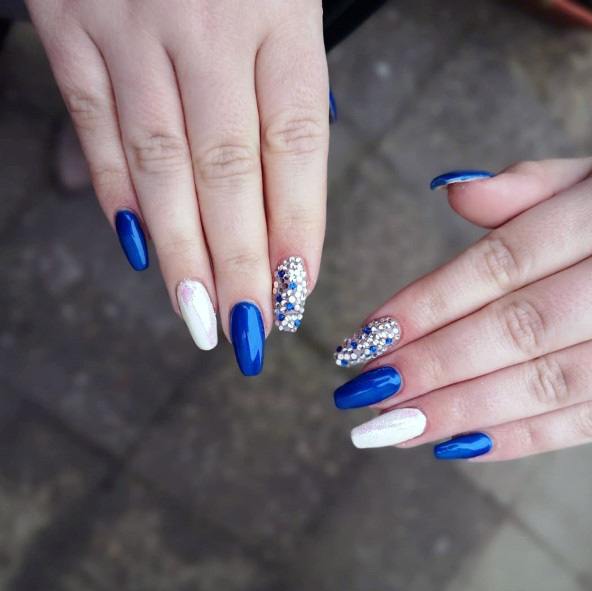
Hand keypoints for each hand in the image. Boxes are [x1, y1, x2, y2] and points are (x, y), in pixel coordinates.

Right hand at [26, 0, 328, 374]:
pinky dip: (114, 191)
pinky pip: (93, 122)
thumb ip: (286, 90)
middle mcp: (209, 28)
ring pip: (160, 164)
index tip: (294, 296)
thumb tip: (279, 201)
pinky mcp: (70, 21)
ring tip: (197, 315)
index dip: (295, 230)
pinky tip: (138, 247)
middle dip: (239, 264)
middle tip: (246, 332)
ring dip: (180, 251)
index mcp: (282, 17)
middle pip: (228, 173)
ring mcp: (131, 24)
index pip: (296, 150)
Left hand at [333, 157, 591, 460]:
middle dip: (433, 367)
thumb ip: (530, 185)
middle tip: (365, 395)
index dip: (428, 304)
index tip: (365, 339)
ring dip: (463, 411)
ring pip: (549, 381)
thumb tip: (450, 189)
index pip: (501, 264)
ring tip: (393, 429)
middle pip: (517, 328)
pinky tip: (458, 446)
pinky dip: (522, 438)